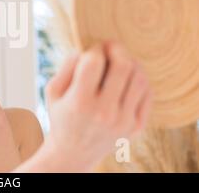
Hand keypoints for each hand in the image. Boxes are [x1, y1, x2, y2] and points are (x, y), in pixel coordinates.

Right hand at [42, 42, 152, 171]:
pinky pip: (147, 94)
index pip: (93, 62)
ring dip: (131, 62)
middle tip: (110, 46)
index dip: (94, 49)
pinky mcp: (136, 127)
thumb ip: (66, 67)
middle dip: (117, 49)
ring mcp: (123, 121)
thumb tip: (83, 50)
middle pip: (123, 66)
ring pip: (139, 78)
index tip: (92, 50)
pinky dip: (140, 79)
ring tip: (120, 61)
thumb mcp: (52, 91)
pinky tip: (129, 77)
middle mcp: (103, 112)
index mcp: (79, 102)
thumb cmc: (62, 116)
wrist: (74, 152)